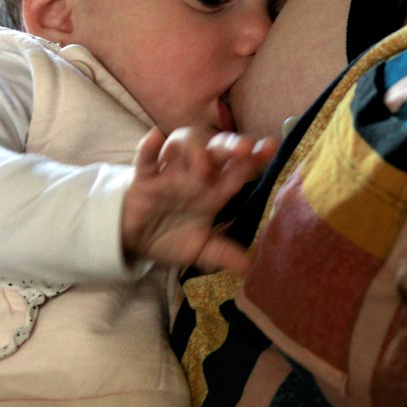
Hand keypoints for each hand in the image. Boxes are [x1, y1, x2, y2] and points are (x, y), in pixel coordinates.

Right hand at [121, 127, 277, 273]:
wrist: (134, 238)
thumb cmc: (171, 234)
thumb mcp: (199, 248)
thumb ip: (223, 253)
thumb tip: (249, 269)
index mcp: (214, 189)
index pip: (239, 168)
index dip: (255, 157)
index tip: (272, 147)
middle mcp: (196, 174)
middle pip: (217, 148)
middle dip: (231, 145)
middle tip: (245, 149)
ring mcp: (170, 172)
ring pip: (184, 143)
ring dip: (195, 148)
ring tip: (204, 165)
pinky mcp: (144, 178)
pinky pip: (145, 159)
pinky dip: (149, 148)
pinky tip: (154, 138)